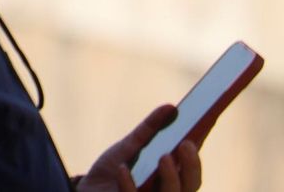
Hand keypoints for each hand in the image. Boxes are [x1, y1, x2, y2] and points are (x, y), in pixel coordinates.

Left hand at [75, 104, 201, 191]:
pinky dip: (129, 184)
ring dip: (170, 177)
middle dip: (190, 166)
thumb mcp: (131, 146)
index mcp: (172, 182)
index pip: (192, 171)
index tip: (204, 128)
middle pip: (188, 186)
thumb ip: (150, 129)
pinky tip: (123, 169)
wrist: (87, 189)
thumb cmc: (115, 169)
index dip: (199, 153)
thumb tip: (171, 107)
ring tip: (164, 156)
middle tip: (186, 143)